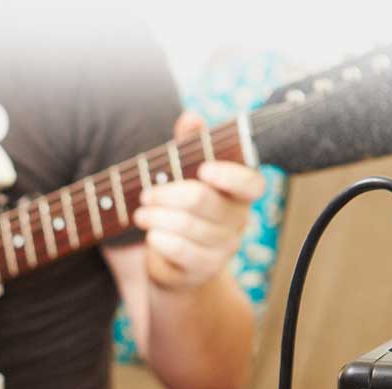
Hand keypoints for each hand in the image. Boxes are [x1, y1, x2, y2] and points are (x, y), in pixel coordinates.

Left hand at [133, 112, 266, 291]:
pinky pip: (182, 251)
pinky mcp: (205, 268)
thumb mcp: (183, 174)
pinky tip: (151, 235)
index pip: (251, 184)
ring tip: (141, 214)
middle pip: (204, 201)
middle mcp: (238, 220)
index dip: (230, 176)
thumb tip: (192, 117)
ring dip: (157, 217)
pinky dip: (161, 239)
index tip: (204, 169)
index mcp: (239, 193)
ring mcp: (224, 247)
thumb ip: (189, 145)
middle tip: (146, 194)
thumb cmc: (181, 210)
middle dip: (167, 194)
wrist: (176, 264)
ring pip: (188, 226)